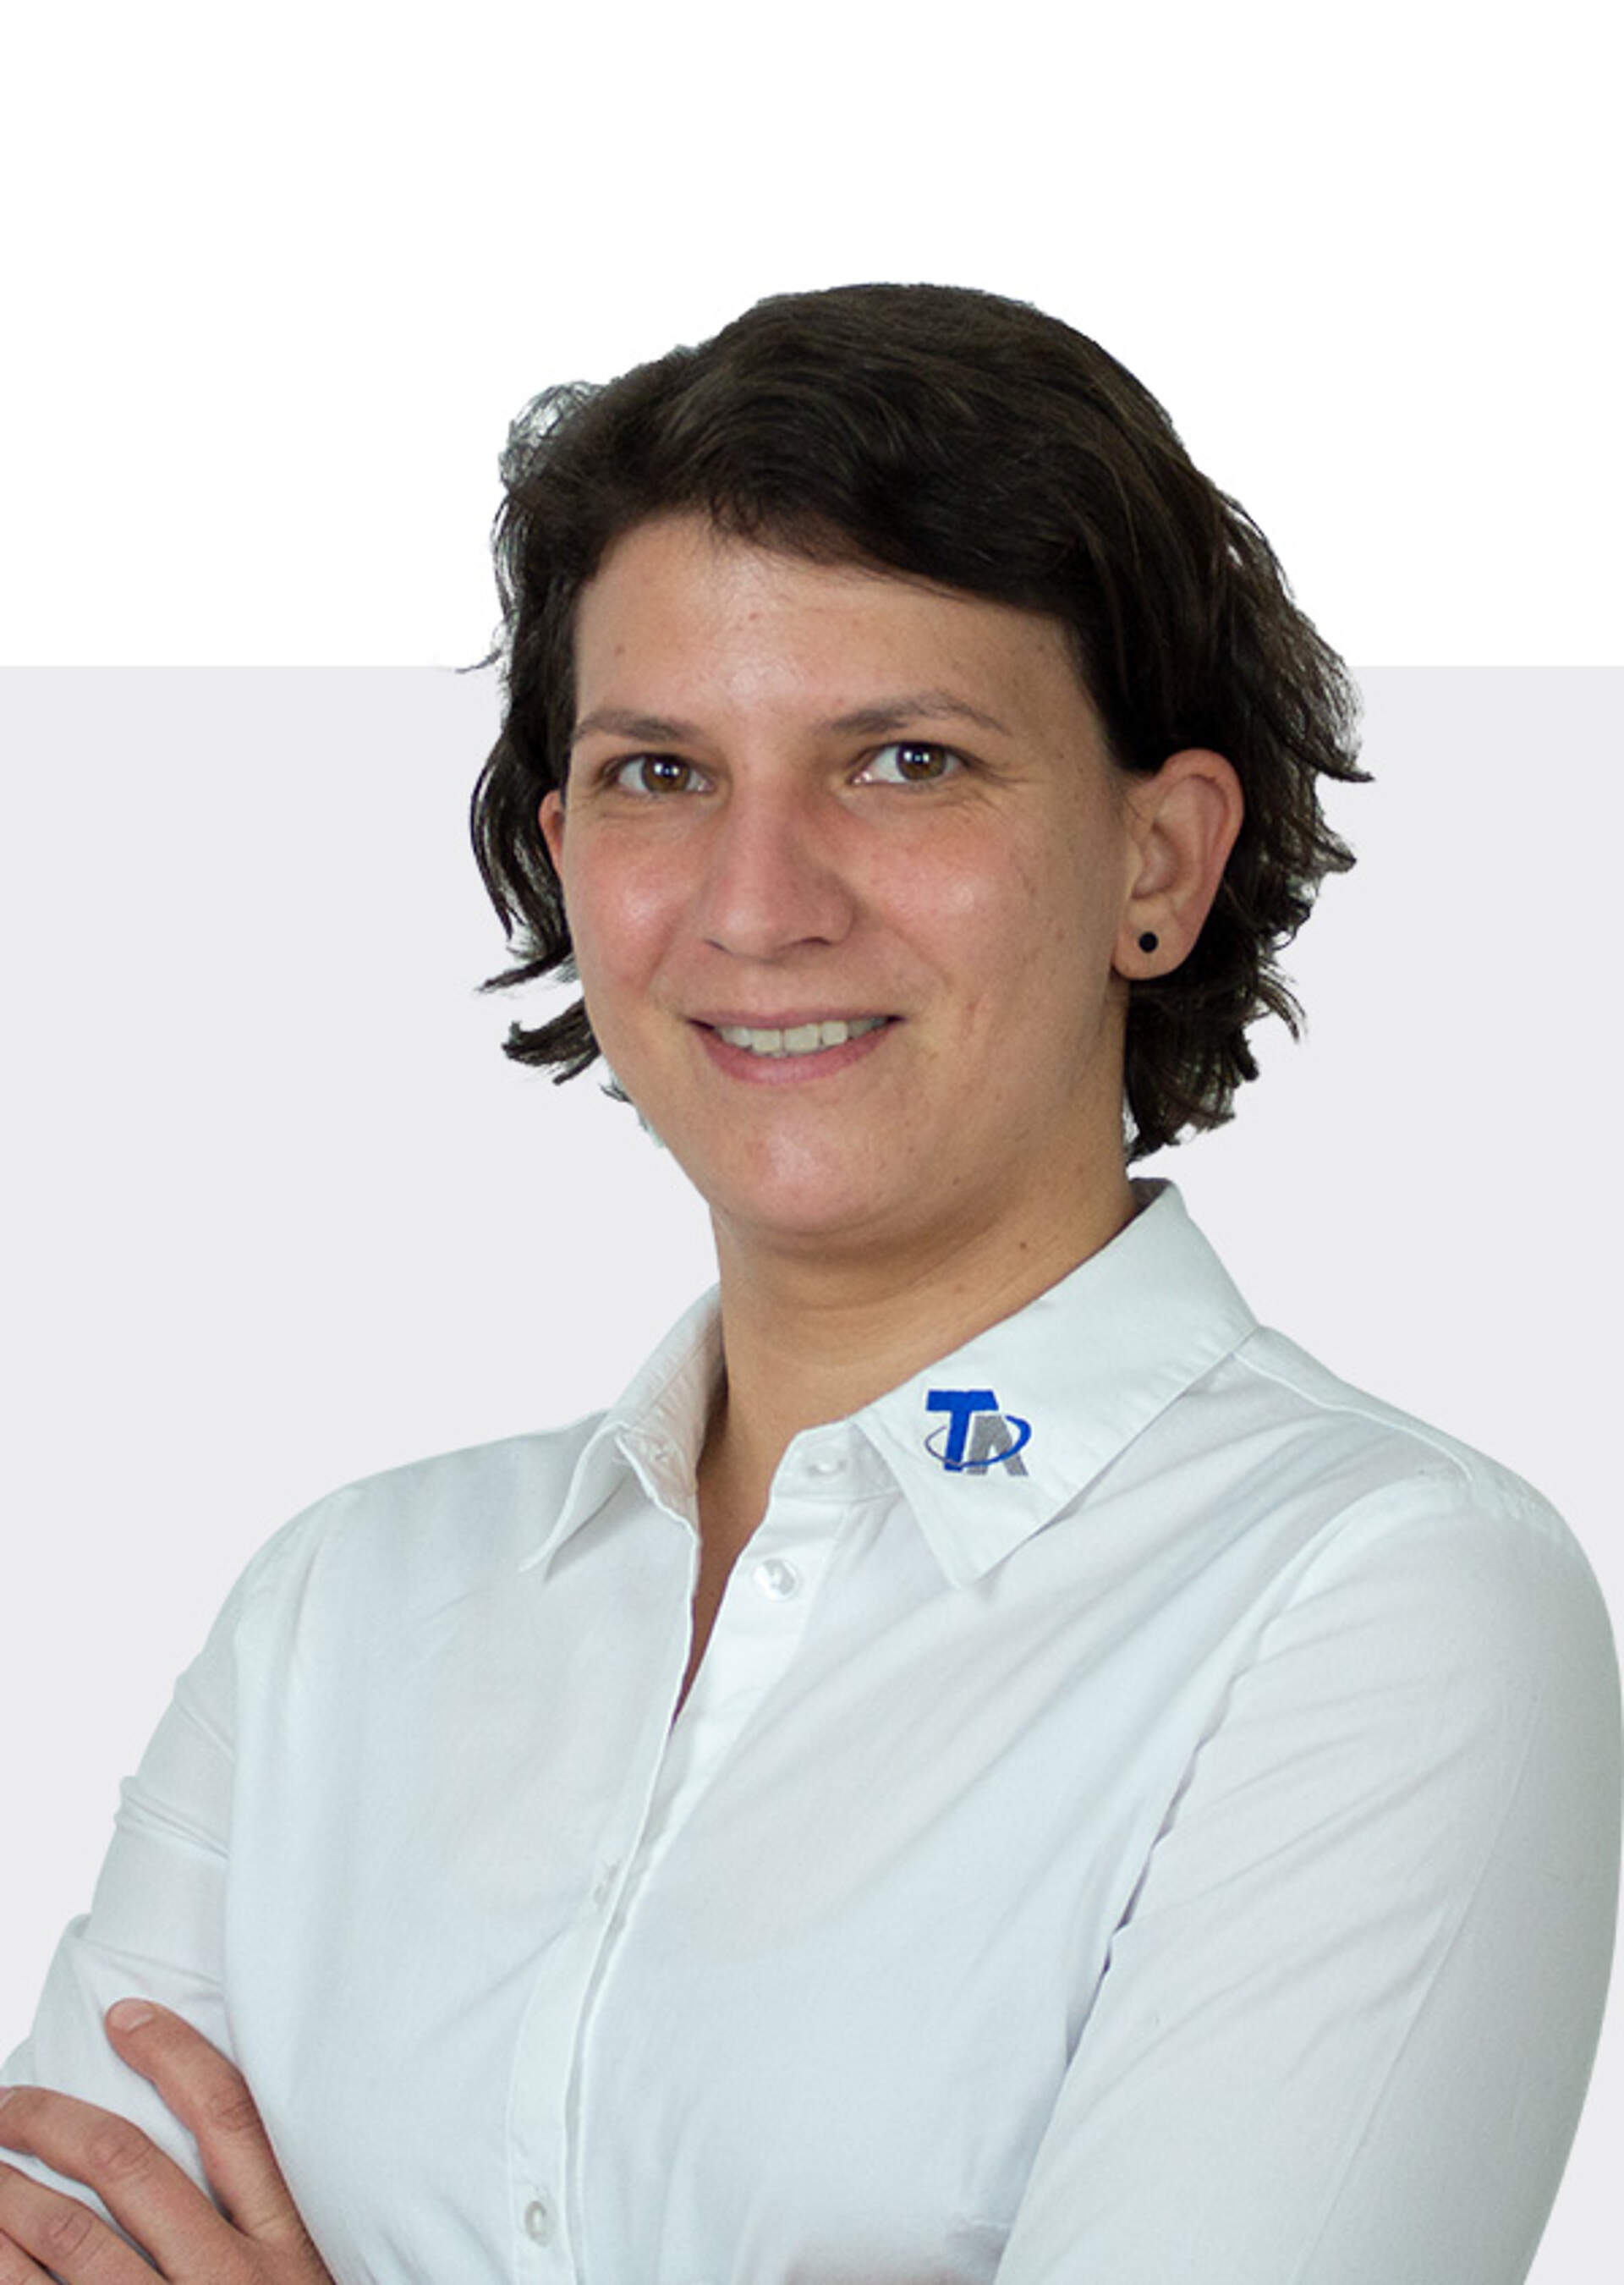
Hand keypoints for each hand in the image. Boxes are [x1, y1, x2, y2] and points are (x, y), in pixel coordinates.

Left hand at [0, 2001, 332, 2282]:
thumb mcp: (304, 2279)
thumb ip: (258, 2221)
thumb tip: (185, 2145)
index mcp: (284, 2245)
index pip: (229, 2117)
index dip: (172, 2054)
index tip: (124, 2014)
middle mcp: (227, 2283)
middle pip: (128, 2166)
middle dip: (53, 2122)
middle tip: (11, 2105)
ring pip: (66, 2238)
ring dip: (5, 2194)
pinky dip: (2, 2273)